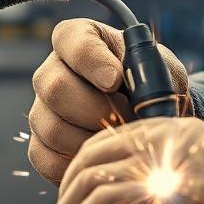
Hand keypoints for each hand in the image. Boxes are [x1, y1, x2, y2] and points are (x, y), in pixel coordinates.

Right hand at [27, 18, 190, 184]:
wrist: (152, 120)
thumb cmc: (156, 88)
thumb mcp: (163, 73)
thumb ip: (153, 76)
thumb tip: (137, 96)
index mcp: (81, 40)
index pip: (70, 39)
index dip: (91, 60)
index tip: (115, 80)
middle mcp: (52, 71)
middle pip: (55, 87)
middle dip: (96, 109)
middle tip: (127, 118)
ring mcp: (42, 109)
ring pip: (52, 128)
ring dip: (92, 140)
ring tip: (123, 139)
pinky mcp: (40, 145)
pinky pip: (48, 159)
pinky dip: (80, 164)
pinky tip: (106, 157)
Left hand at [52, 117, 203, 203]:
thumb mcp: (196, 183)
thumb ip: (158, 184)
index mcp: (170, 131)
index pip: (107, 142)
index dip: (82, 173)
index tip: (74, 202)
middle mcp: (160, 137)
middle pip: (91, 156)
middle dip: (68, 194)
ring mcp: (157, 156)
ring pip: (89, 176)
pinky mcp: (156, 181)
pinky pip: (100, 200)